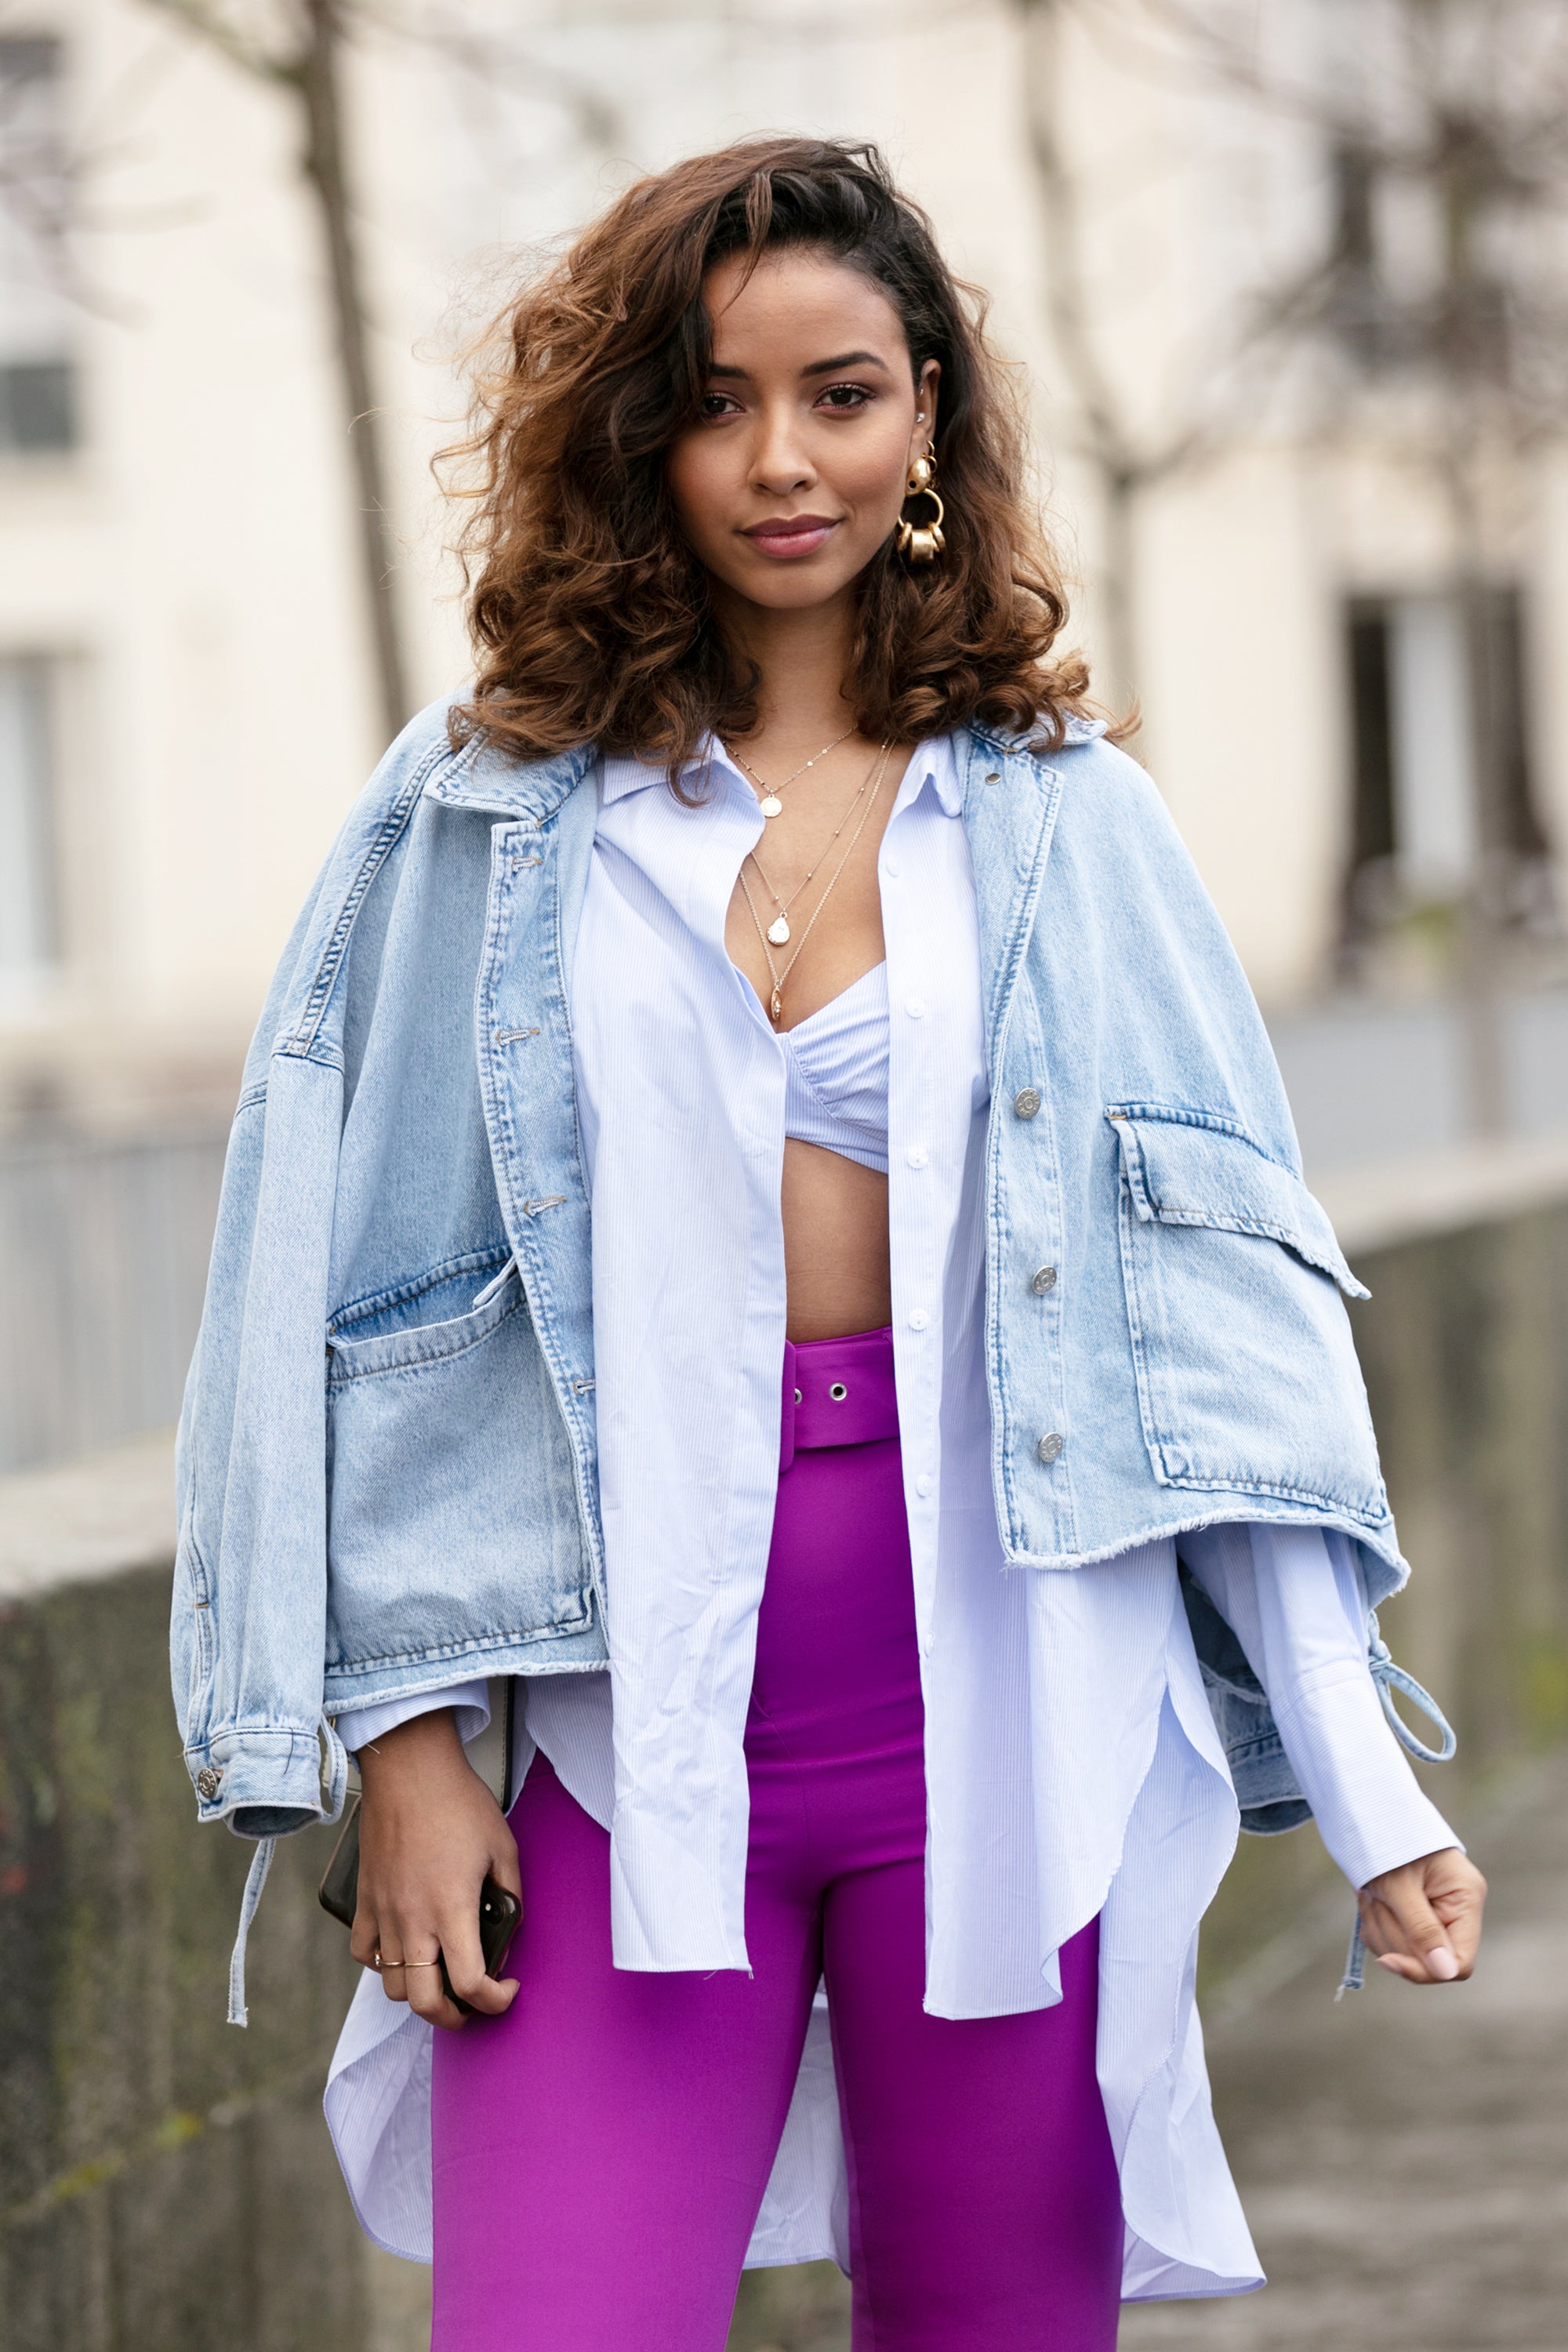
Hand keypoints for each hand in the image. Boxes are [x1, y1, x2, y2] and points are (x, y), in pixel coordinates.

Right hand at [350, 1709, 520, 2030]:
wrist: (410, 1770)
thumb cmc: (459, 1803)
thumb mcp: (504, 1847)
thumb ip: (511, 1894)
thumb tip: (509, 1928)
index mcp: (452, 1909)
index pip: (471, 1983)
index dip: (495, 2001)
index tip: (508, 1989)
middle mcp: (413, 1920)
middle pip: (424, 2003)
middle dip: (453, 2018)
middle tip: (472, 2005)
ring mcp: (383, 1913)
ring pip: (393, 1986)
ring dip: (419, 1993)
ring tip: (441, 1978)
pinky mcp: (364, 1900)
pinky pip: (364, 1953)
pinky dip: (383, 1965)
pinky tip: (404, 1950)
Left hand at [1358, 1844, 1485, 1984]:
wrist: (1369, 1812)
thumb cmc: (1388, 1839)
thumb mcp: (1400, 1885)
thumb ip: (1422, 1929)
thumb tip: (1446, 1972)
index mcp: (1466, 1899)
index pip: (1460, 1962)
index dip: (1425, 1969)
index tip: (1389, 1960)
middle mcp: (1456, 1910)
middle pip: (1427, 1960)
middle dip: (1393, 1937)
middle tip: (1373, 1900)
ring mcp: (1435, 1914)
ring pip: (1404, 1953)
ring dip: (1379, 1926)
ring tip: (1370, 1892)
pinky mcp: (1413, 1915)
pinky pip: (1390, 1941)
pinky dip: (1374, 1923)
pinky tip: (1369, 1897)